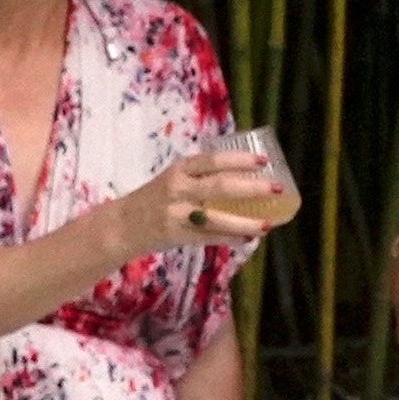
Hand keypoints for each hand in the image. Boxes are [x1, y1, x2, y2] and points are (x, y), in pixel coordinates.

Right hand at [108, 147, 280, 252]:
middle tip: (276, 189)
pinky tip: (247, 240)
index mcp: (180, 169)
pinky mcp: (176, 234)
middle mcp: (178, 188)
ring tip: (266, 224)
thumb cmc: (154, 199)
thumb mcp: (174, 180)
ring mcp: (176, 213)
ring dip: (245, 222)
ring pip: (217, 217)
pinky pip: (208, 238)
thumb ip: (201, 179)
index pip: (213, 160)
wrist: (121, 225)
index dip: (240, 160)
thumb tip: (244, 179)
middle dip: (252, 188)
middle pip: (220, 186)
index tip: (264, 161)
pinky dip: (229, 239)